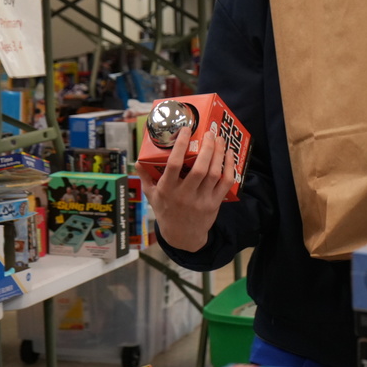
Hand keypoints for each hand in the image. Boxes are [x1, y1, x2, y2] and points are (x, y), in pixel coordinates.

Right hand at [135, 126, 235, 252]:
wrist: (182, 237)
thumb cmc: (166, 211)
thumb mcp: (151, 196)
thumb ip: (145, 177)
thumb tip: (137, 161)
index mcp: (167, 190)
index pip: (174, 165)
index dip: (181, 145)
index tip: (186, 129)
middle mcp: (185, 195)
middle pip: (199, 169)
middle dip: (206, 148)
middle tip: (209, 132)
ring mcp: (201, 200)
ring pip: (213, 174)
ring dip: (218, 154)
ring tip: (219, 139)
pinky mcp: (214, 204)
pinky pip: (226, 183)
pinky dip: (229, 167)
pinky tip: (228, 155)